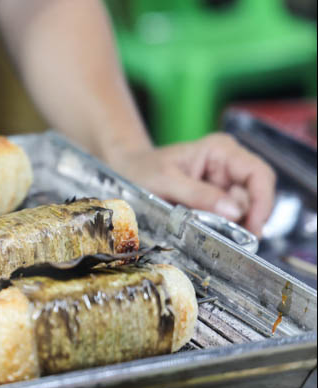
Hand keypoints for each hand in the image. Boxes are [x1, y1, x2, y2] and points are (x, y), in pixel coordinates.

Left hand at [108, 133, 275, 237]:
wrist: (125, 172)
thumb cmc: (141, 169)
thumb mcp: (166, 182)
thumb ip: (199, 195)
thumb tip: (235, 213)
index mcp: (220, 151)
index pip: (259, 175)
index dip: (263, 203)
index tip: (253, 229)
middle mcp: (228, 164)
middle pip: (254, 196)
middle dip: (241, 218)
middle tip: (220, 236)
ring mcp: (223, 182)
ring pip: (243, 211)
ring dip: (228, 225)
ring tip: (201, 228)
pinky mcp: (216, 198)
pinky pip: (228, 217)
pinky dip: (220, 227)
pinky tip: (203, 229)